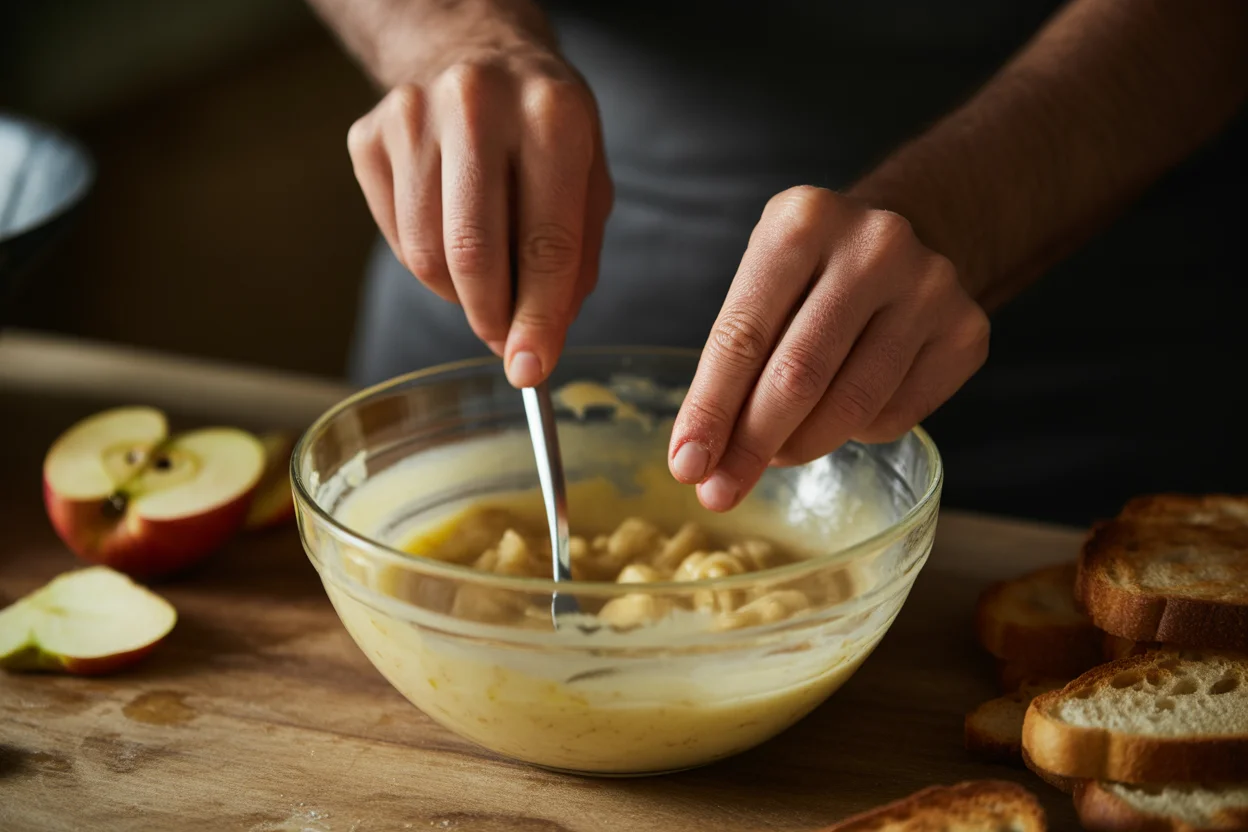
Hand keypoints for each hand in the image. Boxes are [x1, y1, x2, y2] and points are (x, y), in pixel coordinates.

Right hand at [347, 45, 612, 386]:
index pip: (546, 243)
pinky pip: (396, 239)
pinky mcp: (369, 137)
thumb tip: (535, 345)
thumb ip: (574, 262)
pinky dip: (428, 262)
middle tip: (504, 341)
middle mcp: (477, 105)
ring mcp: (412, 117)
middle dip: (491, 318)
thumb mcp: (587, 177)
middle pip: (473, 254)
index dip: (539, 319)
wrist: (473, 49)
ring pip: (427, 256)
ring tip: (486, 274)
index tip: (531, 370)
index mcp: (552, 115)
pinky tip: (450, 232)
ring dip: (459, 294)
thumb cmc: (542, 126)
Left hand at [668, 186, 989, 511]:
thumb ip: (731, 364)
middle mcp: (874, 245)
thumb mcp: (761, 288)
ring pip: (850, 406)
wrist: (902, 243)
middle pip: (799, 375)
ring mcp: (930, 287)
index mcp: (802, 221)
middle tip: (721, 491)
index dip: (710, 410)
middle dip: (751, 445)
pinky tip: (841, 412)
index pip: (743, 335)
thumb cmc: (810, 278)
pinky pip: (894, 416)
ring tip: (776, 450)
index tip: (686, 466)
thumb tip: (700, 462)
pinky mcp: (965, 332)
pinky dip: (854, 433)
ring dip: (799, 446)